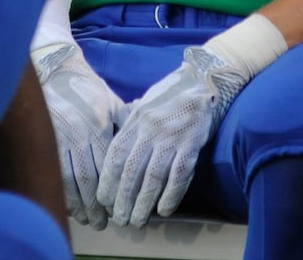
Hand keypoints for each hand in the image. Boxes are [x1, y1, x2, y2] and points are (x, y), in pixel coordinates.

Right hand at [32, 42, 125, 229]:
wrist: (57, 69)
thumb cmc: (89, 87)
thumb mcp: (112, 102)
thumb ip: (126, 124)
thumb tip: (144, 142)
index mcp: (99, 126)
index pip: (108, 168)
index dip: (114, 191)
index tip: (119, 206)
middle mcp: (79, 135)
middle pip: (89, 180)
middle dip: (97, 206)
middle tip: (104, 223)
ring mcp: (60, 138)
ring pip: (70, 181)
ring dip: (79, 205)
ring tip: (88, 219)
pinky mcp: (46, 139)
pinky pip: (55, 172)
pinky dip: (63, 192)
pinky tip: (70, 204)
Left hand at [96, 45, 248, 226]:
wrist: (200, 80)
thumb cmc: (168, 94)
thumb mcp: (143, 103)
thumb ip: (130, 124)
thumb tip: (115, 146)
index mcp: (135, 119)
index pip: (116, 154)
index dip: (108, 179)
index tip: (102, 200)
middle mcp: (150, 129)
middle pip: (132, 170)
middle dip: (123, 198)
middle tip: (118, 220)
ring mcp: (171, 137)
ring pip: (153, 176)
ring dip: (144, 203)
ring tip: (137, 221)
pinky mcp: (191, 144)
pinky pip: (179, 174)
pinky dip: (171, 194)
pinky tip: (164, 210)